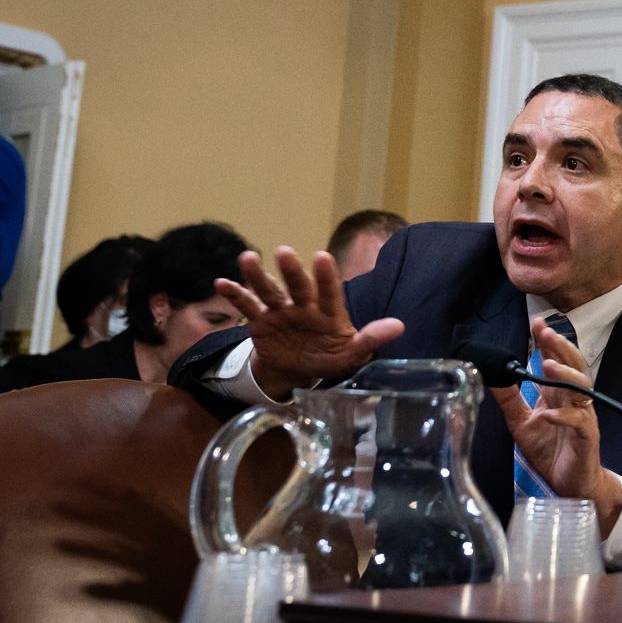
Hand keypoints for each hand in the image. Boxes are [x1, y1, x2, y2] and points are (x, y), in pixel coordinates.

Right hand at [216, 247, 404, 399]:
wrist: (297, 371)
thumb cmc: (329, 357)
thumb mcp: (351, 354)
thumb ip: (370, 339)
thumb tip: (400, 326)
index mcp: (329, 312)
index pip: (329, 292)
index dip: (325, 276)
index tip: (321, 257)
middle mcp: (305, 306)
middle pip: (298, 286)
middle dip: (291, 271)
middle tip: (284, 252)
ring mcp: (281, 311)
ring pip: (270, 290)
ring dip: (259, 275)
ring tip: (248, 258)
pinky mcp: (260, 321)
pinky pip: (247, 307)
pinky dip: (235, 294)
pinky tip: (221, 282)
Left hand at [490, 315, 621, 536]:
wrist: (571, 485)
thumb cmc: (551, 452)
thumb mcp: (522, 424)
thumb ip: (510, 400)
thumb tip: (491, 377)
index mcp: (558, 393)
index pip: (556, 359)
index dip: (548, 341)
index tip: (536, 322)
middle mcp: (573, 400)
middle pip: (573, 365)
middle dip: (560, 347)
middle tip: (545, 331)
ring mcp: (583, 418)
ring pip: (581, 388)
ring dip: (564, 375)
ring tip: (547, 364)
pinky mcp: (586, 437)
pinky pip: (579, 422)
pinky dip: (564, 417)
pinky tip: (549, 414)